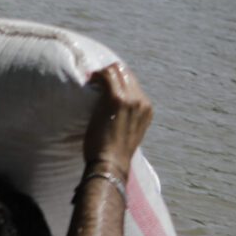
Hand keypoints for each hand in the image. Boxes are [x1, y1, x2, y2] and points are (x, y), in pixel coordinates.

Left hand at [81, 62, 152, 181]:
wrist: (111, 164)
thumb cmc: (114, 154)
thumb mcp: (128, 132)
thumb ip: (127, 117)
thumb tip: (113, 109)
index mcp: (146, 108)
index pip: (133, 83)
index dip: (117, 80)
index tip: (103, 84)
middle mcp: (141, 101)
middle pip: (126, 73)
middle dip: (109, 74)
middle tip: (95, 81)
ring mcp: (130, 99)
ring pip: (116, 70)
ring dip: (101, 74)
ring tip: (91, 81)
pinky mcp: (115, 99)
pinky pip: (106, 76)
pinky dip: (96, 76)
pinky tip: (89, 81)